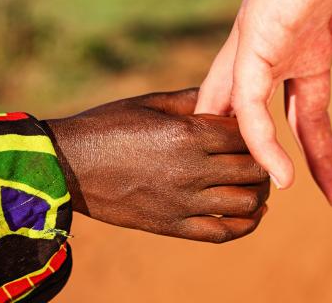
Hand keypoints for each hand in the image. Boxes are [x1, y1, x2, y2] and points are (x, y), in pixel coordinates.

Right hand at [44, 89, 269, 242]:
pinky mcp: (172, 226)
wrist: (68, 164)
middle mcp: (191, 169)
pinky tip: (254, 213)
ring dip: (259, 191)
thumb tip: (224, 98)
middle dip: (263, 160)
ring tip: (258, 182)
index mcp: (187, 133)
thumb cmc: (109, 125)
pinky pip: (222, 232)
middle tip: (261, 155)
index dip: (256, 129)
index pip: (244, 133)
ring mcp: (182, 202)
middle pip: (252, 169)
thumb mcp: (151, 103)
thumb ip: (192, 99)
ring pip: (245, 203)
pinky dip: (246, 225)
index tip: (255, 128)